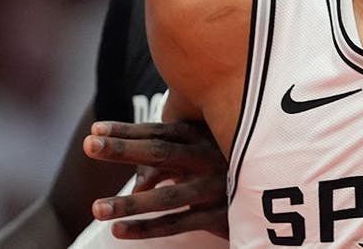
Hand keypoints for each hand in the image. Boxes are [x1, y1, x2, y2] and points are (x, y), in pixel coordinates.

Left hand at [83, 120, 227, 238]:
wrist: (273, 193)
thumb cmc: (225, 169)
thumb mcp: (199, 157)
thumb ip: (167, 164)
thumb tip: (136, 184)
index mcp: (202, 138)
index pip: (157, 131)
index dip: (126, 131)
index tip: (95, 131)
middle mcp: (208, 158)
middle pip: (160, 153)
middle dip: (123, 149)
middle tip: (89, 146)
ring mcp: (214, 188)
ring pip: (166, 196)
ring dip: (129, 204)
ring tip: (96, 209)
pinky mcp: (219, 215)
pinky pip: (178, 224)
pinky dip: (147, 228)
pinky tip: (119, 231)